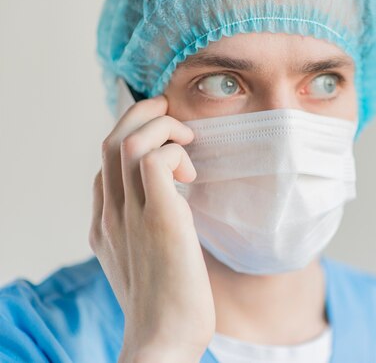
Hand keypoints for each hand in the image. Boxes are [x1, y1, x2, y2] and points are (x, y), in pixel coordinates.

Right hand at [89, 95, 214, 362]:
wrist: (163, 340)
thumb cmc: (165, 306)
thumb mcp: (148, 264)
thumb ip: (147, 233)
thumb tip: (173, 207)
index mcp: (105, 225)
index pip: (106, 165)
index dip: (133, 139)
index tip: (164, 138)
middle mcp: (110, 215)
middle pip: (110, 141)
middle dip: (141, 114)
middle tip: (171, 112)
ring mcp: (130, 215)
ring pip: (128, 141)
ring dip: (160, 127)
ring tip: (188, 139)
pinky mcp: (160, 218)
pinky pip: (155, 160)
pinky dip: (174, 151)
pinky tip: (193, 175)